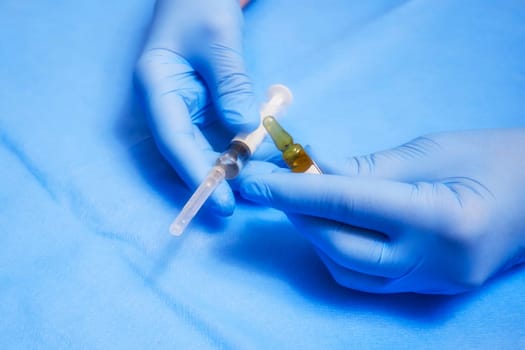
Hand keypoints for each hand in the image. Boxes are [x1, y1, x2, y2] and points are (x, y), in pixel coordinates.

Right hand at [136, 0, 257, 215]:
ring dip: (230, 166)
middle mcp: (165, 103)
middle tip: (246, 203)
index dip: (196, 174)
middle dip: (216, 178)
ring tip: (258, 186)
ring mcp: (183, 106)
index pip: (173, 140)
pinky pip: (218, 133)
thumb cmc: (201, 5)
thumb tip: (244, 127)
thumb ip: (231, 84)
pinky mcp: (201, 107)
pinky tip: (259, 161)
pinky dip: (238, 148)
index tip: (221, 201)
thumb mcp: (219, 41)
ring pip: (204, 147)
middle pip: (187, 151)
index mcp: (156, 86)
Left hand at [239, 129, 524, 293]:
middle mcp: (434, 262)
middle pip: (340, 247)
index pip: (347, 205)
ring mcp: (432, 283)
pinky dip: (338, 253)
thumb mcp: (430, 150)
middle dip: (297, 215)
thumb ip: (366, 166)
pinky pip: (367, 279)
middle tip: (271, 186)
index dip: (292, 191)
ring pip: (349, 271)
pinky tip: (330, 228)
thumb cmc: (493, 159)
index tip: (253, 180)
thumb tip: (310, 169)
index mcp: (441, 218)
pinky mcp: (428, 290)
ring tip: (299, 203)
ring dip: (314, 235)